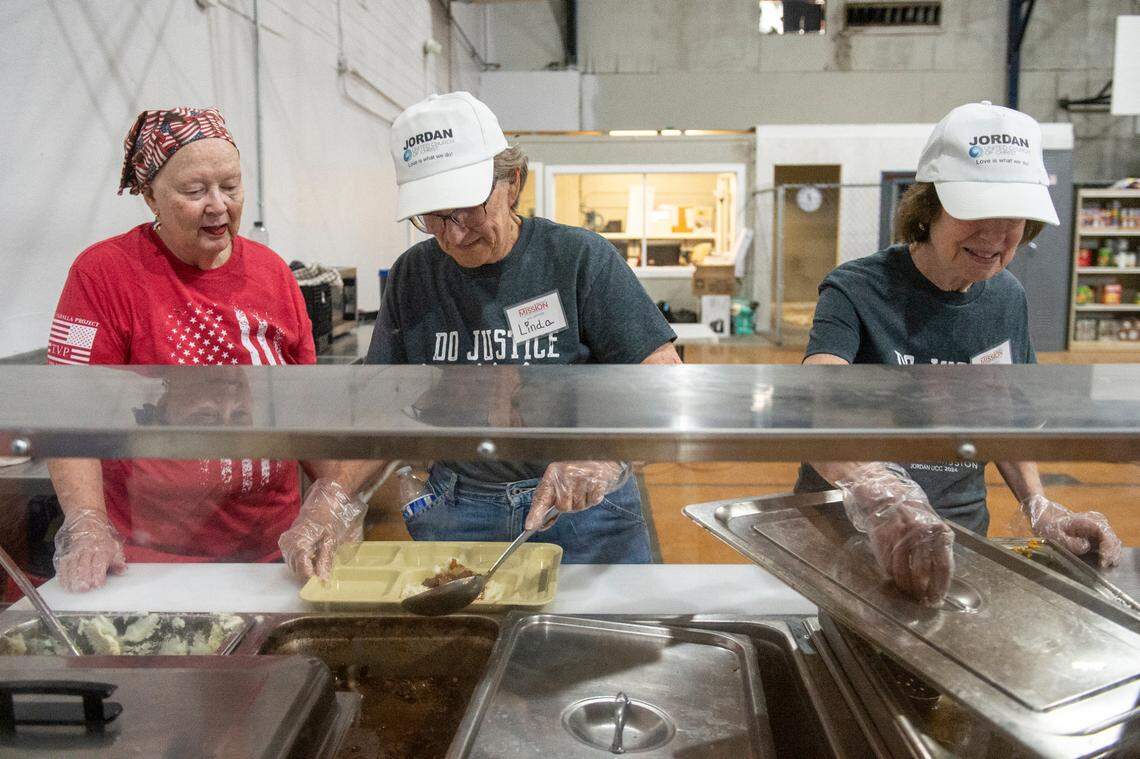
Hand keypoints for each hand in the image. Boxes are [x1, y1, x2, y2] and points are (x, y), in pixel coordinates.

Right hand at [53, 509, 126, 592]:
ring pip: (71, 565)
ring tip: (73, 589)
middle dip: (83, 577)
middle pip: (83, 564)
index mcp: (102, 549)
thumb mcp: (115, 548)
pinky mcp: (64, 554)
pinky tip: (64, 584)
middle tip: (84, 588)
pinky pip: (62, 565)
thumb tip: (123, 570)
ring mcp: (74, 552)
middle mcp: (87, 550)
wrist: (87, 525)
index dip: (98, 574)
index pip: (99, 562)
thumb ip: (118, 561)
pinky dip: (62, 575)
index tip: (98, 584)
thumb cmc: (102, 541)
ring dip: (71, 578)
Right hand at [279, 479, 365, 580]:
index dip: (312, 577)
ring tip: (321, 561)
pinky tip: (314, 557)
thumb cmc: (328, 520)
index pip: (302, 567)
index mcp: (298, 540)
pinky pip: (293, 561)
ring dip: (307, 568)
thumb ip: (325, 560)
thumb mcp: (331, 539)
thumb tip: (322, 580)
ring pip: (294, 567)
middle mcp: (287, 544)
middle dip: (311, 573)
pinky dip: (303, 563)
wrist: (321, 504)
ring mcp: (285, 545)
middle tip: (325, 573)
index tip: (322, 583)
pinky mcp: (285, 545)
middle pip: (297, 569)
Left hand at [525, 461, 630, 529]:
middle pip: (563, 507)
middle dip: (570, 505)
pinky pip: (593, 501)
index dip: (535, 514)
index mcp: (552, 473)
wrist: (602, 459)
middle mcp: (565, 473)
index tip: (529, 527)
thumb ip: (548, 502)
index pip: (542, 497)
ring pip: (579, 506)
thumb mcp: (560, 483)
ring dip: (583, 502)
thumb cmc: (577, 474)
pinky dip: (594, 499)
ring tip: (585, 488)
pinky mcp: (597, 480)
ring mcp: (582, 475)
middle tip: (575, 493)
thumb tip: (539, 525)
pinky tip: (593, 488)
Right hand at [836, 463, 954, 605]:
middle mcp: (920, 534)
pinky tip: (895, 579)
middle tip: (921, 600)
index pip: (943, 566)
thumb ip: (937, 544)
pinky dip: (892, 576)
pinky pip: (888, 565)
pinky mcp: (883, 539)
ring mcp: (899, 537)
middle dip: (922, 590)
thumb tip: (940, 574)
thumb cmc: (910, 507)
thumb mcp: (931, 521)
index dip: (940, 586)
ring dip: (905, 587)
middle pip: (922, 573)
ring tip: (908, 593)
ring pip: (903, 572)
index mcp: (937, 531)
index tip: (937, 598)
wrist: (883, 491)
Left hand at [1021, 494, 1121, 567]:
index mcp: (1089, 521)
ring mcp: (1097, 528)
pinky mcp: (1094, 534)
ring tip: (1105, 565)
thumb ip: (1069, 542)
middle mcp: (1096, 523)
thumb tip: (1085, 547)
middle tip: (1105, 567)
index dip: (1108, 550)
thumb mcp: (1054, 534)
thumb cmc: (1048, 524)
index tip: (1103, 562)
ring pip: (1112, 543)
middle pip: (1113, 540)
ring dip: (1111, 554)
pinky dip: (1107, 553)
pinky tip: (1103, 561)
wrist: (1043, 515)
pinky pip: (1106, 544)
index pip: (1106, 536)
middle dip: (1112, 554)